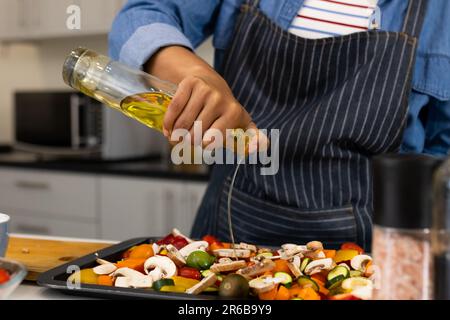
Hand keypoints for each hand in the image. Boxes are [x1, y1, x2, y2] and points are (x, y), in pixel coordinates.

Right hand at [146, 46, 266, 152]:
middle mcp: (220, 100)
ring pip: (183, 123)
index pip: (213, 139)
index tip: (204, 143)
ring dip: (176, 135)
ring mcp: (204, 90)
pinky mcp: (189, 84)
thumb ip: (254, 139)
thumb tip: (261, 149)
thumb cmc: (225, 110)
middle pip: (196, 134)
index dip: (205, 145)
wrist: (210, 82)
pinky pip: (174, 109)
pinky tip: (168, 130)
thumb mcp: (243, 123)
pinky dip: (168, 123)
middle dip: (189, 142)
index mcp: (234, 112)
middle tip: (188, 141)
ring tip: (176, 137)